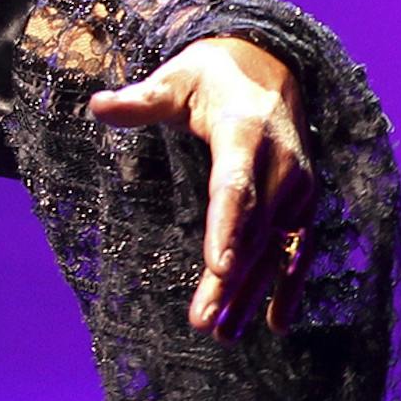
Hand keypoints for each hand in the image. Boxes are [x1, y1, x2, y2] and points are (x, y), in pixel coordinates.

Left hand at [86, 36, 315, 339]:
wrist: (269, 67)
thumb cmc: (210, 76)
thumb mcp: (175, 80)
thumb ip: (141, 100)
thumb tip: (97, 105)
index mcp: (245, 133)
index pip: (235, 186)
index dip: (227, 227)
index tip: (217, 267)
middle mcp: (280, 165)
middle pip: (253, 230)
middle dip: (230, 280)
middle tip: (205, 323)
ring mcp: (298, 188)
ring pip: (274, 248)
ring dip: (251, 293)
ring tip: (222, 333)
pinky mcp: (303, 203)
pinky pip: (297, 249)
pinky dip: (289, 285)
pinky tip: (275, 324)